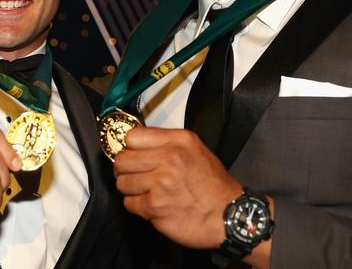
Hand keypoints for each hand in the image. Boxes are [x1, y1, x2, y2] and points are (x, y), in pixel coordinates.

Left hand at [113, 126, 241, 248]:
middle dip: (125, 169)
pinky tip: (152, 204)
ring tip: (147, 190)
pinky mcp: (155, 206)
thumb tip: (136, 144)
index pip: (133, 136)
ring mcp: (161, 183)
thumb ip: (167, 143)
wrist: (229, 216)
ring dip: (131, 189)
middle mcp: (169, 159)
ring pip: (122, 182)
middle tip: (136, 175)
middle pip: (122, 159)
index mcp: (178, 141)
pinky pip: (129, 203)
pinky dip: (137, 205)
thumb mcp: (196, 149)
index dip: (129, 147)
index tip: (131, 154)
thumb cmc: (213, 185)